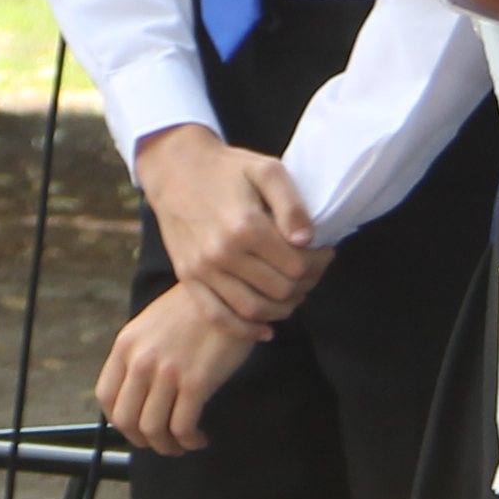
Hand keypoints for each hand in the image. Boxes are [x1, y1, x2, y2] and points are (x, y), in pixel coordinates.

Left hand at [97, 280, 263, 455]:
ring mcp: (167, 371)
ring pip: (154, 430)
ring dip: (167, 446)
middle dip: (142, 440)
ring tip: (183, 444)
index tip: (136, 428)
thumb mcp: (150, 326)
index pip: (106, 397)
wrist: (225, 291)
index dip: (120, 421)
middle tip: (161, 443)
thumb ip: (138, 355)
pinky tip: (199, 437)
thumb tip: (135, 394)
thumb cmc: (191, 310)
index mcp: (126, 345)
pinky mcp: (196, 381)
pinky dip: (189, 441)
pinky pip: (183, 428)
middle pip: (126, 420)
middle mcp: (141, 359)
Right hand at [130, 124, 329, 323]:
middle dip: (305, 285)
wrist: (174, 169)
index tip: (324, 252)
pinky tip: (266, 329)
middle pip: (280, 290)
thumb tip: (307, 241)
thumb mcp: (266, 170)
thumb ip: (291, 205)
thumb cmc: (226, 168)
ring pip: (254, 309)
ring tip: (293, 292)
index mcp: (246, 225)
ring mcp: (203, 268)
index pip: (298, 265)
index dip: (319, 263)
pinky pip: (219, 316)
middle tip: (311, 272)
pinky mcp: (188, 277)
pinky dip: (245, 330)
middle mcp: (223, 252)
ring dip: (282, 309)